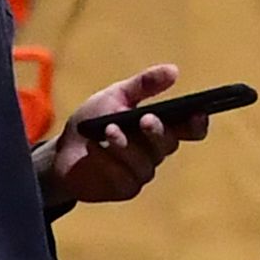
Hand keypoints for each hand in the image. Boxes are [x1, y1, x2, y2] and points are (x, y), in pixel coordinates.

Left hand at [40, 62, 212, 208]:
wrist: (61, 151)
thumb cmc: (92, 122)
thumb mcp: (115, 96)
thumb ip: (143, 85)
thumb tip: (174, 70)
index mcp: (160, 128)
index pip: (190, 129)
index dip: (197, 124)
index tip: (197, 113)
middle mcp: (156, 152)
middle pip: (169, 144)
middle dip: (158, 132)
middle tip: (145, 119)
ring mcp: (142, 172)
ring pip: (145, 162)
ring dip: (127, 146)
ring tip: (109, 130)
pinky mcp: (124, 188)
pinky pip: (123, 178)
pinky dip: (107, 162)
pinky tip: (94, 149)